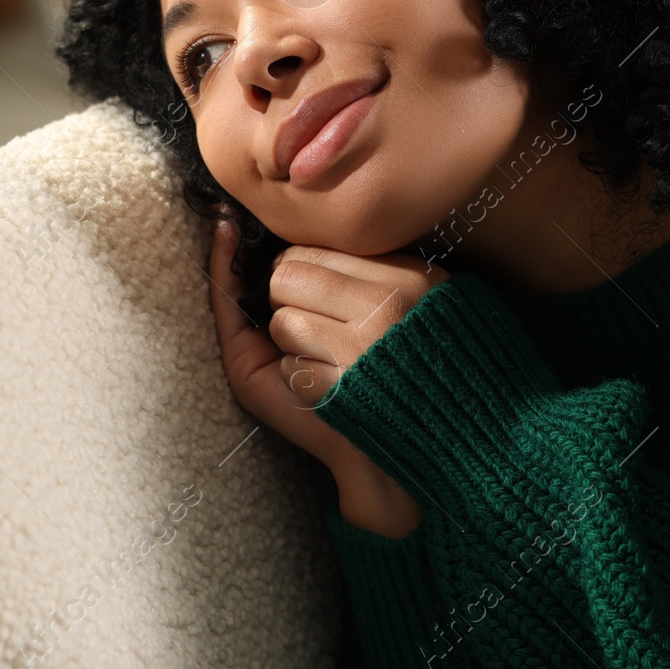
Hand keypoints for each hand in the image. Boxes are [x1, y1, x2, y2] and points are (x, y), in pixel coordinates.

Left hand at [207, 214, 448, 537]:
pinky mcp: (347, 390)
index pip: (305, 251)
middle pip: (285, 280)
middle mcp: (390, 304)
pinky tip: (333, 393)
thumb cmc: (401, 365)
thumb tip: (225, 224)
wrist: (443, 444)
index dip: (296, 278)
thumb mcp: (389, 294)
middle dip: (287, 307)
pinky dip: (300, 382)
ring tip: (336, 366)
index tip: (317, 302)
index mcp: (406, 274)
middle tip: (326, 337)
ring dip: (293, 349)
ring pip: (283, 324)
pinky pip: (291, 367)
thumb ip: (326, 263)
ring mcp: (368, 348)